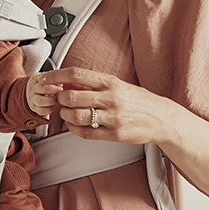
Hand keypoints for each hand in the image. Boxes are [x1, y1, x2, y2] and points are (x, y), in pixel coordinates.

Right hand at [25, 73, 62, 115]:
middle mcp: (33, 89)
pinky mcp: (34, 108)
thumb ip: (54, 79)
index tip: (61, 84)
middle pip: (43, 89)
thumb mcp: (46, 77)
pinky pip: (41, 111)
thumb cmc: (42, 83)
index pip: (44, 79)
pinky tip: (52, 106)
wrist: (29, 90)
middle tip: (61, 91)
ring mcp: (32, 99)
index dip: (54, 82)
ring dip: (51, 101)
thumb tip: (61, 84)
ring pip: (40, 101)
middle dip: (54, 90)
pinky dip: (48, 109)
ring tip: (57, 99)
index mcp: (36, 79)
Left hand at [42, 67, 176, 144]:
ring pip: (75, 116)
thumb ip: (93, 84)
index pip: (76, 74)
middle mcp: (111, 98)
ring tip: (66, 112)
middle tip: (58, 99)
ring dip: (64, 114)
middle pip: (71, 96)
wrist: (162, 118)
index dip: (56, 75)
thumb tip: (67, 81)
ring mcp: (113, 118)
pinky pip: (86, 133)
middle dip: (59, 98)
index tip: (45, 78)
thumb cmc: (138, 100)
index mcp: (111, 82)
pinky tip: (74, 125)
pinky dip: (73, 129)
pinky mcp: (115, 135)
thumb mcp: (117, 85)